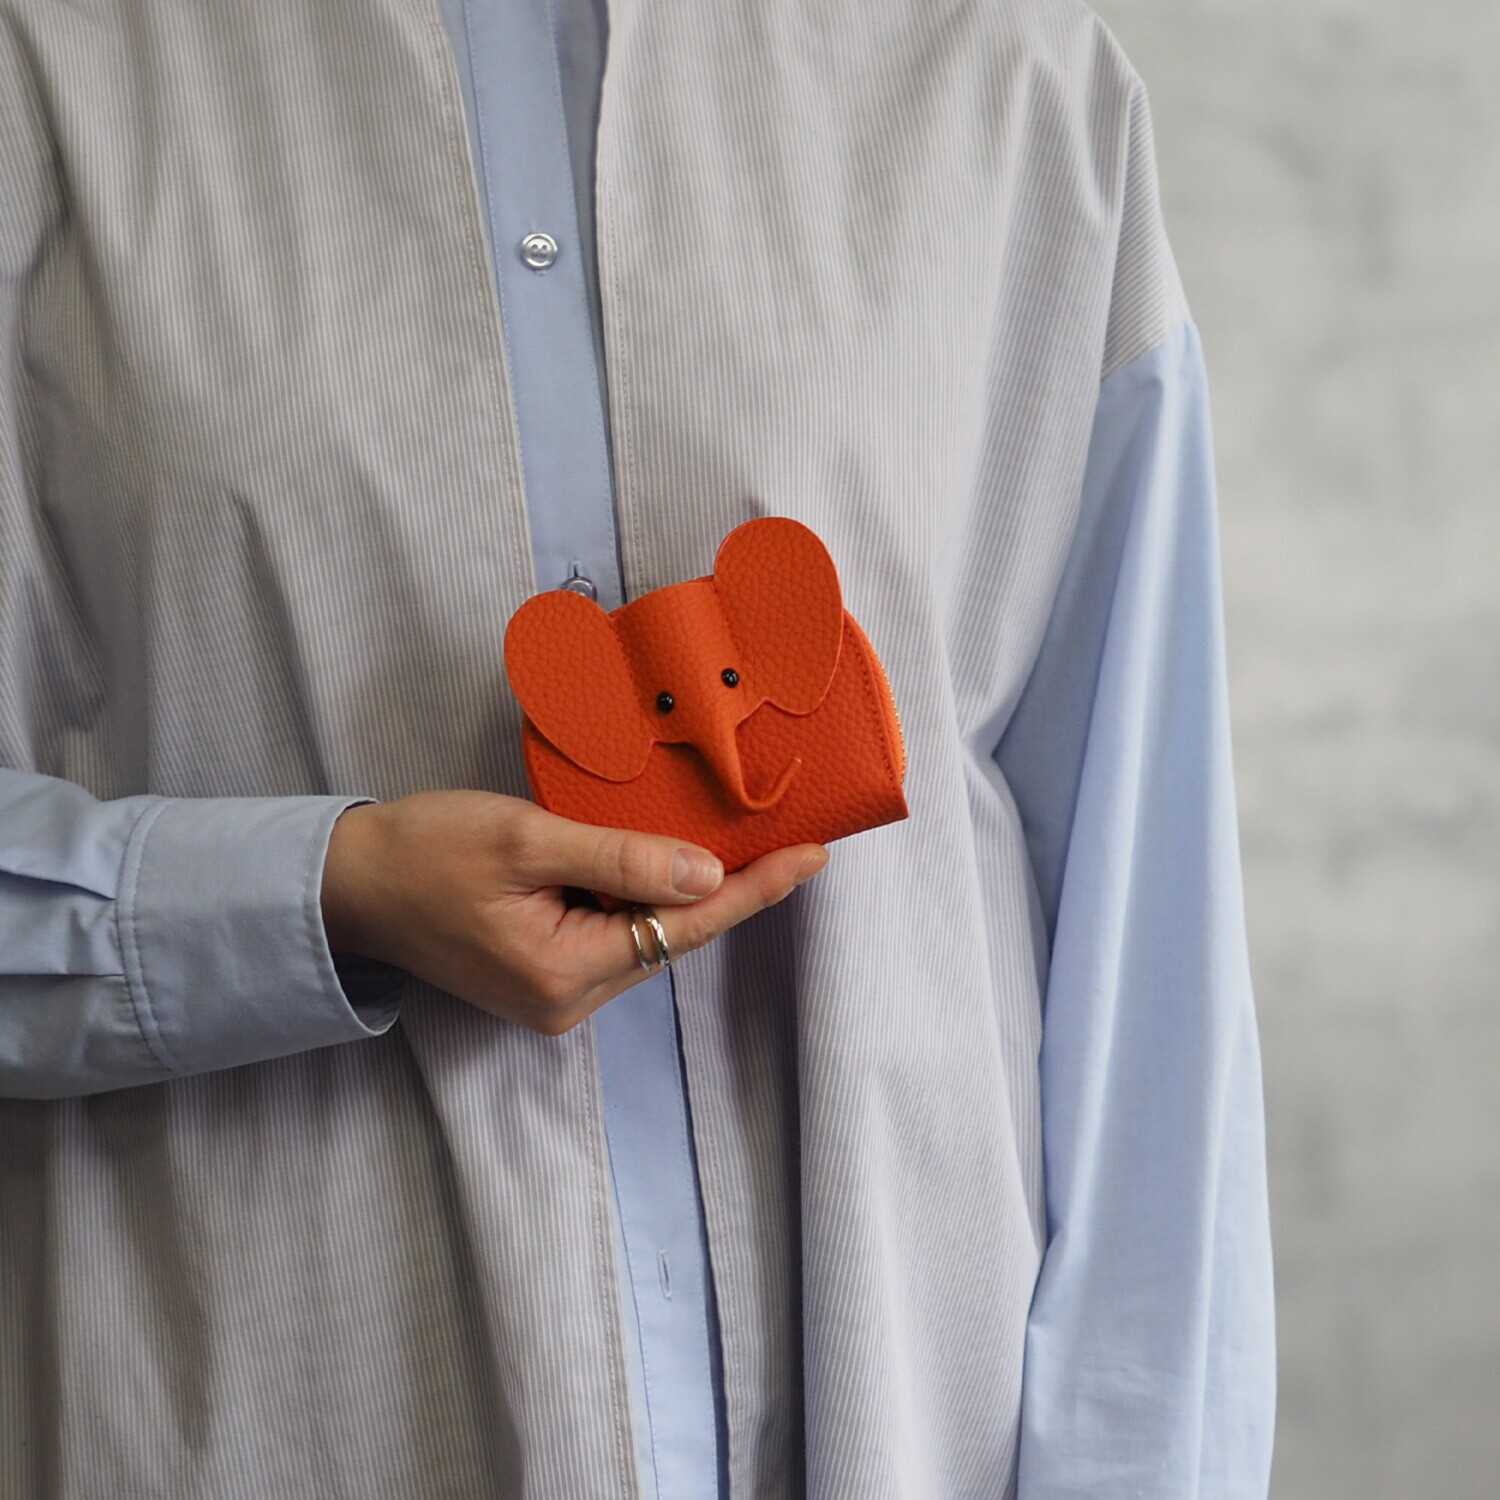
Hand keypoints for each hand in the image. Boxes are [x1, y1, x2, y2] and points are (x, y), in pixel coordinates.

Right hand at [319, 790, 827, 1035]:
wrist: (351, 883)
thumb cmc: (426, 851)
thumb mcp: (527, 840)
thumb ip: (621, 858)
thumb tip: (708, 875)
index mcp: (564, 974)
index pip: (686, 928)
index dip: (754, 890)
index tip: (813, 856)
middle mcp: (567, 1000)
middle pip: (670, 936)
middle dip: (726, 887)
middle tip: (783, 834)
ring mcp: (553, 994)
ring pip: (643, 935)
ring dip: (680, 890)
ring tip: (729, 836)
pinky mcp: (540, 976)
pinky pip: (611, 933)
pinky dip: (639, 895)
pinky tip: (658, 859)